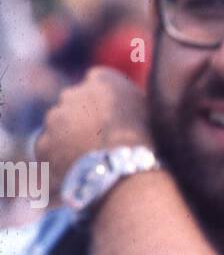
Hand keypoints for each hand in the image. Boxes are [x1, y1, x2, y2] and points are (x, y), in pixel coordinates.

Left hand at [38, 67, 152, 203]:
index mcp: (103, 80)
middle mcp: (74, 92)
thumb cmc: (149, 144)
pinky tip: (76, 174)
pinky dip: (57, 161)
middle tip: (97, 144)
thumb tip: (128, 109)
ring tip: (87, 164)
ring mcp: (55, 117)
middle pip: (72, 103)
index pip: (95, 82)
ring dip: (66, 140)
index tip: (109, 121)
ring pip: (57, 127)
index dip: (102, 103)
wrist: (128, 172)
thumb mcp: (149, 112)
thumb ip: (131, 102)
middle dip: (80, 120)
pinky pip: (47, 152)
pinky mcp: (43, 143)